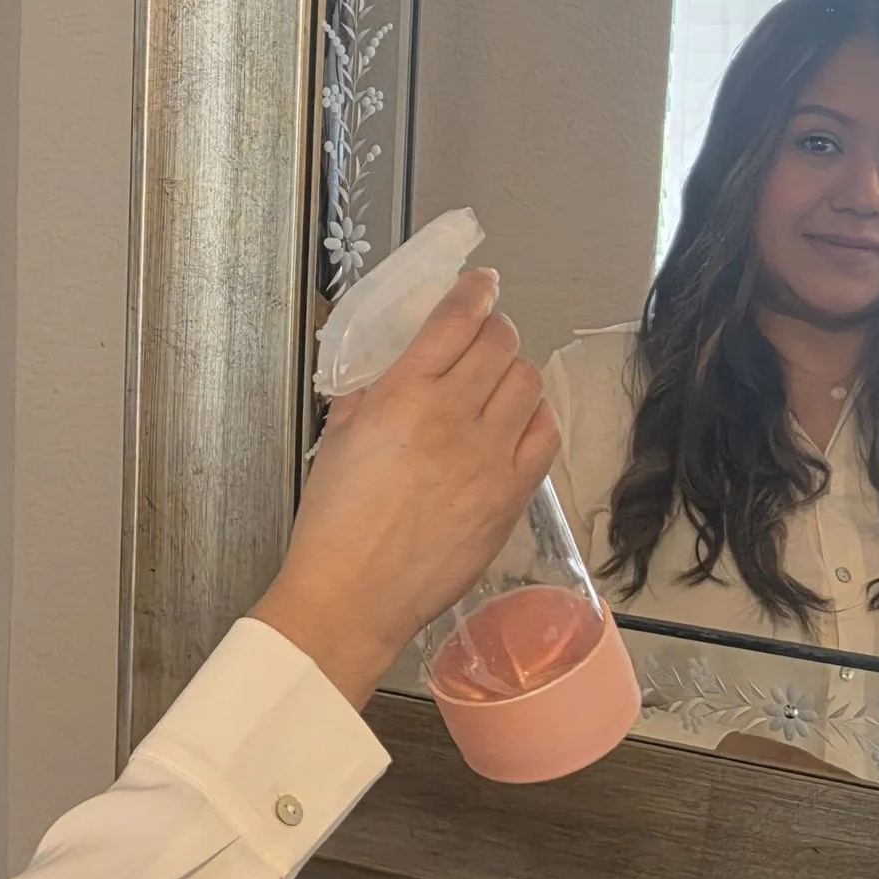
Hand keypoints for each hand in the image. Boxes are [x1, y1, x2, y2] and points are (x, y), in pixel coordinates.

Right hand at [250, 268, 557, 705]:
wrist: (353, 595)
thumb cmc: (333, 522)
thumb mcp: (337, 440)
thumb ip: (368, 396)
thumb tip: (392, 371)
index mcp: (401, 394)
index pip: (455, 319)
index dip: (474, 292)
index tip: (481, 284)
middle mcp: (451, 415)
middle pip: (501, 343)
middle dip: (494, 333)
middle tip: (483, 343)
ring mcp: (488, 455)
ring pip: (528, 382)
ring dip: (514, 375)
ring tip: (497, 389)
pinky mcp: (511, 494)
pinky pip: (545, 434)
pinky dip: (536, 419)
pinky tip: (517, 426)